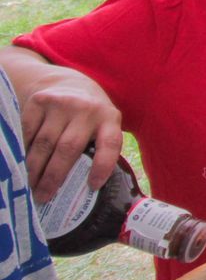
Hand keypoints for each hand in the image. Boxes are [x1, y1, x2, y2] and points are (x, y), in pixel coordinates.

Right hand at [19, 66, 122, 200]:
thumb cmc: (88, 115)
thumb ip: (100, 147)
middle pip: (68, 148)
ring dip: (35, 168)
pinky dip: (24, 150)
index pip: (110, 144)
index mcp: (110, 118)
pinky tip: (21, 164)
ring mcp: (63, 103)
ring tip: (30, 185)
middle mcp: (88, 109)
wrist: (68, 82)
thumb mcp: (103, 124)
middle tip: (42, 197)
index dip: (102, 166)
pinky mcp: (41, 101)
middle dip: (53, 177)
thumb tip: (88, 188)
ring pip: (45, 143)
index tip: (93, 186)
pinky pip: (28, 132)